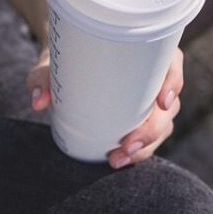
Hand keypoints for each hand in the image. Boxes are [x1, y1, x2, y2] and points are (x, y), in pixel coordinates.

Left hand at [25, 47, 184, 168]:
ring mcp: (150, 103)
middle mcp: (153, 78)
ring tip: (118, 159)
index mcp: (143, 54)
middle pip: (168, 105)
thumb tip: (39, 101)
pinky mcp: (142, 122)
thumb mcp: (50, 67)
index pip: (171, 63)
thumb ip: (42, 78)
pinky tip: (119, 160)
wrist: (62, 74)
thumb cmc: (63, 64)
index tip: (162, 102)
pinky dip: (138, 152)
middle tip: (128, 146)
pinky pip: (150, 139)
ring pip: (163, 126)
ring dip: (146, 146)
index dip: (174, 82)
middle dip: (152, 130)